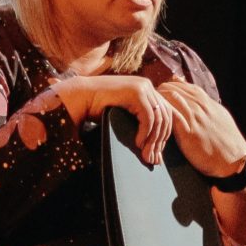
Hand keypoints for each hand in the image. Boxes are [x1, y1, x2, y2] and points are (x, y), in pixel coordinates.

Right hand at [56, 75, 176, 164]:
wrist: (80, 97)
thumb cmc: (97, 109)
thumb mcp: (124, 117)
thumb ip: (139, 125)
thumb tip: (153, 150)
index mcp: (147, 90)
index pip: (165, 114)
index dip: (164, 136)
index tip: (157, 154)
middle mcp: (147, 86)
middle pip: (166, 117)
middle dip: (160, 141)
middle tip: (152, 160)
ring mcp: (143, 88)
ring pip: (159, 118)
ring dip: (152, 140)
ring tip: (145, 155)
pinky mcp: (136, 93)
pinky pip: (148, 118)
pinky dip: (145, 133)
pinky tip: (137, 143)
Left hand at [158, 80, 245, 180]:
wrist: (234, 160)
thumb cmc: (227, 142)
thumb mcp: (220, 117)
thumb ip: (208, 107)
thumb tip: (199, 99)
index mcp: (207, 102)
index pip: (184, 85)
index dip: (170, 86)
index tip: (161, 90)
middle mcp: (201, 107)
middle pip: (175, 89)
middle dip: (161, 90)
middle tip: (150, 96)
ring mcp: (195, 118)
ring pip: (172, 99)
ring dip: (159, 100)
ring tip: (149, 104)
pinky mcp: (189, 132)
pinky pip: (172, 116)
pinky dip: (162, 113)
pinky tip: (154, 114)